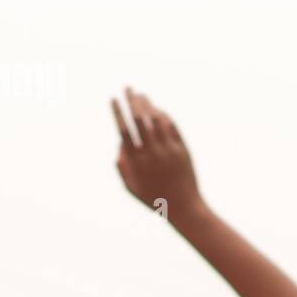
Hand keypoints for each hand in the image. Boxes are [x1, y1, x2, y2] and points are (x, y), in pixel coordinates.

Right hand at [111, 87, 199, 215]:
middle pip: (140, 120)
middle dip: (132, 101)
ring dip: (147, 105)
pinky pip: (171, 127)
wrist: (183, 207)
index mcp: (136, 161)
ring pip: (156, 120)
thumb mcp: (131, 188)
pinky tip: (157, 110)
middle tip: (127, 88)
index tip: (113, 99)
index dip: (118, 112)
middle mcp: (152, 153)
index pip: (124, 130)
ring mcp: (168, 150)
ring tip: (141, 95)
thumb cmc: (153, 199)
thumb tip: (121, 143)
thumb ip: (122, 165)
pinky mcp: (182, 149)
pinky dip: (163, 116)